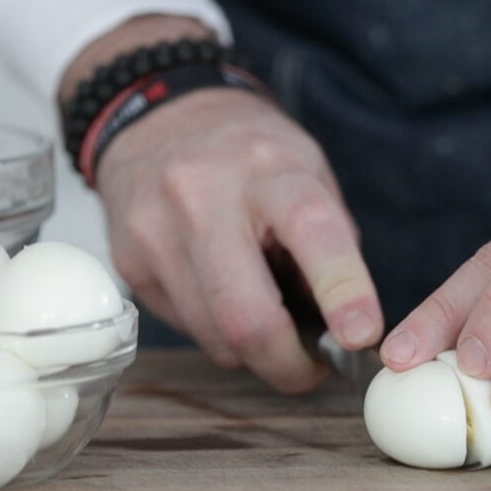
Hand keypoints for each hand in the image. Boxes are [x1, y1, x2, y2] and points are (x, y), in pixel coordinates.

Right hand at [95, 89, 382, 391]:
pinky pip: (186, 327)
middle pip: (246, 315)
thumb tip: (347, 330)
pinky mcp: (129, 262)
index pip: (311, 232)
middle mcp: (203, 195)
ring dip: (254, 351)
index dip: (343, 291)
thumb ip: (333, 247)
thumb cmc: (251, 157)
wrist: (158, 119)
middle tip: (312, 370)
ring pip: (214, 335)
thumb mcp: (310, 174)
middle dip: (287, 364)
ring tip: (272, 323)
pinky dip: (219, 333)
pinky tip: (227, 298)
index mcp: (269, 168)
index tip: (362, 336)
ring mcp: (156, 231)